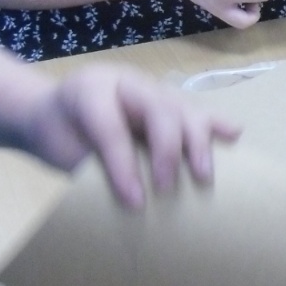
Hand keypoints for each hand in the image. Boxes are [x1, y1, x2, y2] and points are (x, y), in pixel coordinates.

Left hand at [21, 64, 240, 209]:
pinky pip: (194, 108)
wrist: (52, 112)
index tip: (134, 203)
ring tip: (203, 175)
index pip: (111, 126)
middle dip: (167, 151)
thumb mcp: (60, 152)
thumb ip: (91, 168)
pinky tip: (233, 134)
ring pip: (183, 107)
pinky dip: (215, 122)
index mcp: (92, 90)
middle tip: (166, 189)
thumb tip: (129, 201)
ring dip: (197, 142)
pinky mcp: (168, 100)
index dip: (123, 165)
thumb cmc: (58, 134)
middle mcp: (127, 82)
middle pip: (159, 109)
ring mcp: (151, 88)